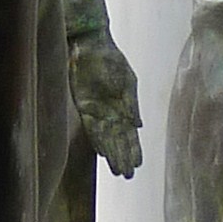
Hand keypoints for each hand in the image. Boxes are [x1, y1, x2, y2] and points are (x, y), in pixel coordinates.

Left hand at [70, 33, 142, 183]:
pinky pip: (92, 128)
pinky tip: (103, 153)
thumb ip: (132, 103)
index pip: (130, 134)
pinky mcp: (83, 106)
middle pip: (118, 140)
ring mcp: (97, 110)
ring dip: (112, 154)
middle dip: (124, 157)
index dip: (134, 149)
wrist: (90, 44)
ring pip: (106, 138)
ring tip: (118, 171)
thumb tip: (140, 125)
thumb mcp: (127, 80)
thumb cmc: (111, 59)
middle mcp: (110, 112)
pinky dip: (98, 140)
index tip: (138, 165)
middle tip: (128, 177)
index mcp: (124, 106)